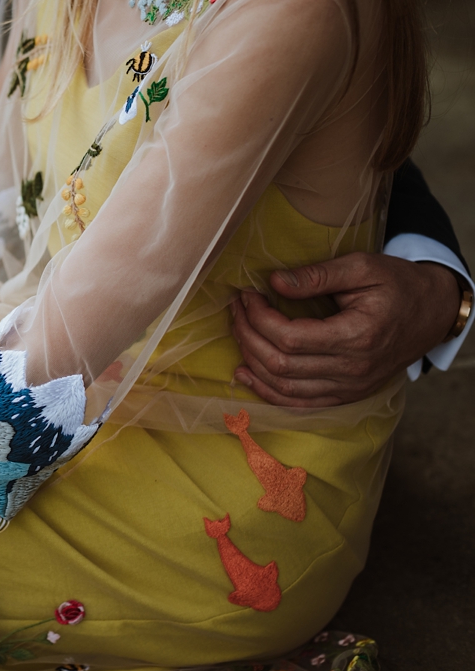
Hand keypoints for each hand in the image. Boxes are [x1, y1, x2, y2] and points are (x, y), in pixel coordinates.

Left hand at [230, 253, 460, 406]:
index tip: (247, 295)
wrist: (432, 313)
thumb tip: (274, 282)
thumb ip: (317, 275)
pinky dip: (267, 391)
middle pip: (281, 365)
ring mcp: (349, 388)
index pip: (290, 338)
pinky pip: (298, 403)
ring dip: (252, 362)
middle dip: (248, 335)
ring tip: (238, 330)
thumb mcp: (363, 267)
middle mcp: (352, 370)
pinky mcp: (346, 395)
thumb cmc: (398, 285)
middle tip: (237, 308)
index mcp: (357, 337)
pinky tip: (245, 372)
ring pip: (284, 389)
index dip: (258, 318)